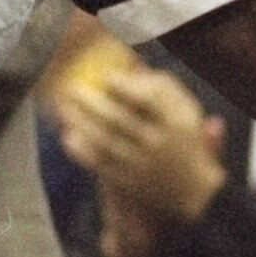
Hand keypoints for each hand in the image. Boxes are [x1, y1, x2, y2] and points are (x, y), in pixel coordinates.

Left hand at [57, 64, 227, 225]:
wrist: (192, 190)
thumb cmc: (184, 139)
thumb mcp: (187, 110)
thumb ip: (163, 88)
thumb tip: (133, 67)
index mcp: (176, 122)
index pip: (148, 101)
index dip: (125, 87)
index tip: (106, 76)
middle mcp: (158, 144)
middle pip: (118, 120)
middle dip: (91, 103)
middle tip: (72, 88)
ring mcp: (141, 165)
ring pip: (104, 142)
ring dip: (80, 123)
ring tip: (63, 107)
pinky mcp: (127, 182)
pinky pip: (100, 164)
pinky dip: (82, 151)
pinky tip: (68, 136)